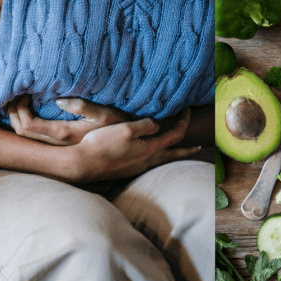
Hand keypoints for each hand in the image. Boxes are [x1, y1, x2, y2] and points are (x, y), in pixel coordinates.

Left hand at [8, 95, 128, 145]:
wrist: (126, 146)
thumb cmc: (118, 126)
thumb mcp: (105, 113)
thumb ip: (83, 106)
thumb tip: (59, 101)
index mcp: (64, 134)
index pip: (28, 125)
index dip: (19, 109)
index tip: (25, 93)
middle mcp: (57, 145)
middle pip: (21, 133)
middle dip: (14, 113)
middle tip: (18, 95)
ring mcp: (58, 148)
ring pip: (27, 138)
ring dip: (18, 119)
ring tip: (21, 102)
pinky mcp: (61, 147)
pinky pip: (35, 139)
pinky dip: (27, 125)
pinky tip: (31, 113)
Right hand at [65, 108, 200, 181]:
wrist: (83, 164)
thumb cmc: (102, 144)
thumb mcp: (126, 128)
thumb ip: (146, 125)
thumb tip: (157, 125)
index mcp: (150, 149)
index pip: (176, 134)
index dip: (184, 121)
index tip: (187, 109)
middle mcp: (147, 161)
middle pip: (174, 155)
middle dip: (186, 149)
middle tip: (198, 147)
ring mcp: (137, 168)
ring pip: (161, 161)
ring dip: (172, 155)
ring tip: (177, 152)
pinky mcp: (127, 170)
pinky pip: (149, 163)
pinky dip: (157, 158)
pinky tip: (151, 157)